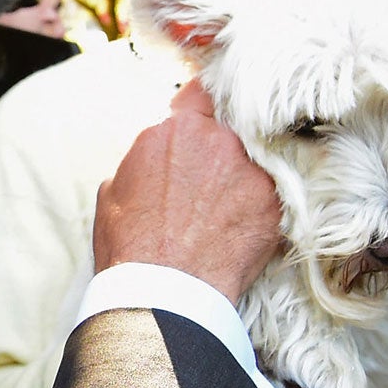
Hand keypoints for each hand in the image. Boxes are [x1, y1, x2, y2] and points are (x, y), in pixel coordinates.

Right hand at [92, 78, 281, 301]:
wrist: (164, 294)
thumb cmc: (130, 248)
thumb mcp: (113, 191)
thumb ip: (141, 161)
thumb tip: (152, 160)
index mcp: (175, 130)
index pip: (202, 93)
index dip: (204, 107)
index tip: (207, 120)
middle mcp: (218, 140)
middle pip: (230, 129)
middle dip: (221, 149)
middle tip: (210, 182)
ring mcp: (251, 170)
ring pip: (253, 160)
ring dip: (243, 177)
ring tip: (226, 210)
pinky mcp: (275, 204)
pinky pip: (273, 193)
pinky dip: (262, 206)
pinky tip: (243, 227)